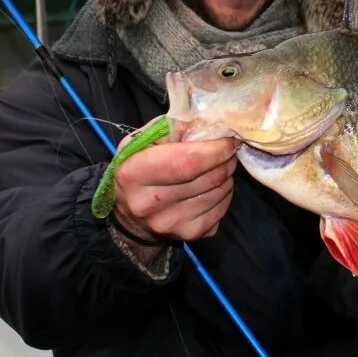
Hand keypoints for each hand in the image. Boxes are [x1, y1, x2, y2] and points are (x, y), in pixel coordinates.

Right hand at [112, 126, 236, 244]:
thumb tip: (209, 121)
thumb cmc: (139, 167)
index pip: (187, 161)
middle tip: (226, 150)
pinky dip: (225, 193)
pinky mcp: (188, 235)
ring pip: (220, 192)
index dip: (215, 149)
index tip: (227, 139)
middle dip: (226, 159)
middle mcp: (148, 204)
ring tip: (217, 167)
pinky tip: (213, 187)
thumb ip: (174, 127)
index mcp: (133, 174)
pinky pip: (222, 209)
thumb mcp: (144, 141)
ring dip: (227, 175)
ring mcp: (169, 224)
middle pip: (209, 177)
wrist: (130, 213)